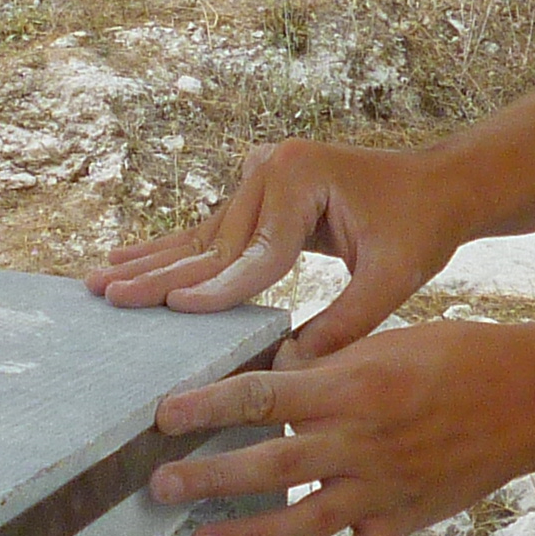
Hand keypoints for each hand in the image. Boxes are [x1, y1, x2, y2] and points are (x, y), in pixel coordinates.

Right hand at [86, 139, 467, 360]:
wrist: (436, 185)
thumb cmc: (419, 228)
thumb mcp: (392, 277)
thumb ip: (346, 321)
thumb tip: (294, 368)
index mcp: (301, 176)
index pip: (256, 250)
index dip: (218, 288)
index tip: (173, 310)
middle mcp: (270, 167)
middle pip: (213, 239)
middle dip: (161, 274)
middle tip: (107, 295)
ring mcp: (258, 174)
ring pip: (200, 235)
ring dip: (149, 263)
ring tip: (98, 281)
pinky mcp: (254, 189)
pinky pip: (210, 230)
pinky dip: (171, 251)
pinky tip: (125, 259)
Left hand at [148, 319, 534, 535]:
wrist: (531, 397)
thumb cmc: (457, 356)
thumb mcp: (386, 340)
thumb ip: (326, 361)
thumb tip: (271, 368)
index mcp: (352, 385)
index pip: (264, 393)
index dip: (208, 406)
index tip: (162, 416)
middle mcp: (362, 440)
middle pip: (271, 462)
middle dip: (209, 476)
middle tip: (159, 487)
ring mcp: (383, 487)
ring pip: (304, 522)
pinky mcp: (404, 521)